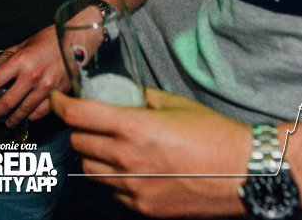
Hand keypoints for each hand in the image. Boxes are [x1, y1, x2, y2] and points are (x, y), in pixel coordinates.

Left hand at [0, 24, 69, 126]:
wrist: (79, 40)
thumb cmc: (52, 38)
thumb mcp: (27, 42)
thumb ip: (10, 55)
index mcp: (21, 61)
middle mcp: (32, 76)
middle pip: (7, 102)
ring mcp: (46, 88)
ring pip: (24, 111)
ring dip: (12, 118)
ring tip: (6, 122)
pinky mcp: (58, 94)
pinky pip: (41, 112)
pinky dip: (31, 117)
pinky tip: (26, 118)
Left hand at [51, 88, 251, 217]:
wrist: (243, 173)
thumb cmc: (213, 135)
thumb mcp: (174, 104)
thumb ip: (141, 97)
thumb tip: (122, 93)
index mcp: (133, 127)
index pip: (78, 115)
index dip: (61, 104)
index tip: (59, 99)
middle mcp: (127, 159)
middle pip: (79, 142)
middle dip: (79, 128)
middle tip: (90, 121)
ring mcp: (133, 188)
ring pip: (90, 169)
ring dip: (92, 154)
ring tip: (109, 145)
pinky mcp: (142, 208)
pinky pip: (111, 191)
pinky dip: (112, 178)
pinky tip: (128, 168)